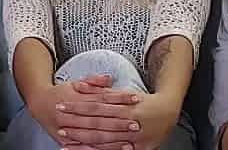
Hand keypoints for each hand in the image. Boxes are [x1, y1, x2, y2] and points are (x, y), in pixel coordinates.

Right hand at [29, 76, 138, 147]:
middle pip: (98, 119)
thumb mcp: (74, 83)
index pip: (101, 98)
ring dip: (112, 140)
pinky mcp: (66, 141)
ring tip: (129, 141)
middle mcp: (71, 114)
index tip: (134, 99)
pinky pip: (84, 147)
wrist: (38, 104)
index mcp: (75, 98)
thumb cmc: (60, 93)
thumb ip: (92, 81)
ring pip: (93, 136)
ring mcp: (68, 129)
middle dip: (118, 122)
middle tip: (136, 124)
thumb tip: (109, 78)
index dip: (118, 99)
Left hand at [60, 92, 179, 149]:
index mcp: (123, 107)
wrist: (168, 112)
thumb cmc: (142, 101)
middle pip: (97, 125)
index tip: (61, 106)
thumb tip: (80, 85)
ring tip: (67, 140)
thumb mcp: (123, 92)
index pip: (94, 106)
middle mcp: (128, 123)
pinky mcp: (137, 149)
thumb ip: (101, 89)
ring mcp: (133, 138)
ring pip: (104, 141)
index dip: (77, 107)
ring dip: (83, 141)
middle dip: (77, 126)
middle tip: (60, 126)